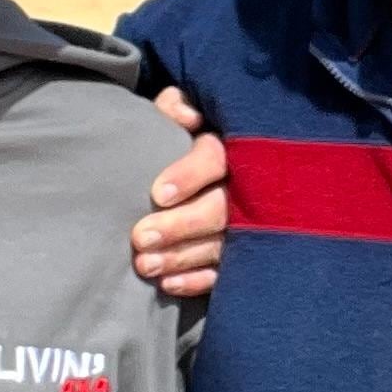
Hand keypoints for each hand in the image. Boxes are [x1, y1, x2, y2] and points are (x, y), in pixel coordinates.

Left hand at [131, 87, 228, 297]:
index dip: (189, 175)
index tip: (157, 193)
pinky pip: (226, 273)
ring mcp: (252, 225)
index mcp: (235, 147)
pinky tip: (168, 285)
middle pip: (220, 210)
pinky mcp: (246, 255)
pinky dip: (198, 281)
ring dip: (181, 257)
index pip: (216, 159)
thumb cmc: (190, 137)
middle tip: (139, 237)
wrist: (223, 164)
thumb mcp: (187, 111)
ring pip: (220, 246)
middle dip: (179, 226)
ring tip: (144, 265)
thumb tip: (182, 114)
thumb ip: (178, 106)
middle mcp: (249, 188)